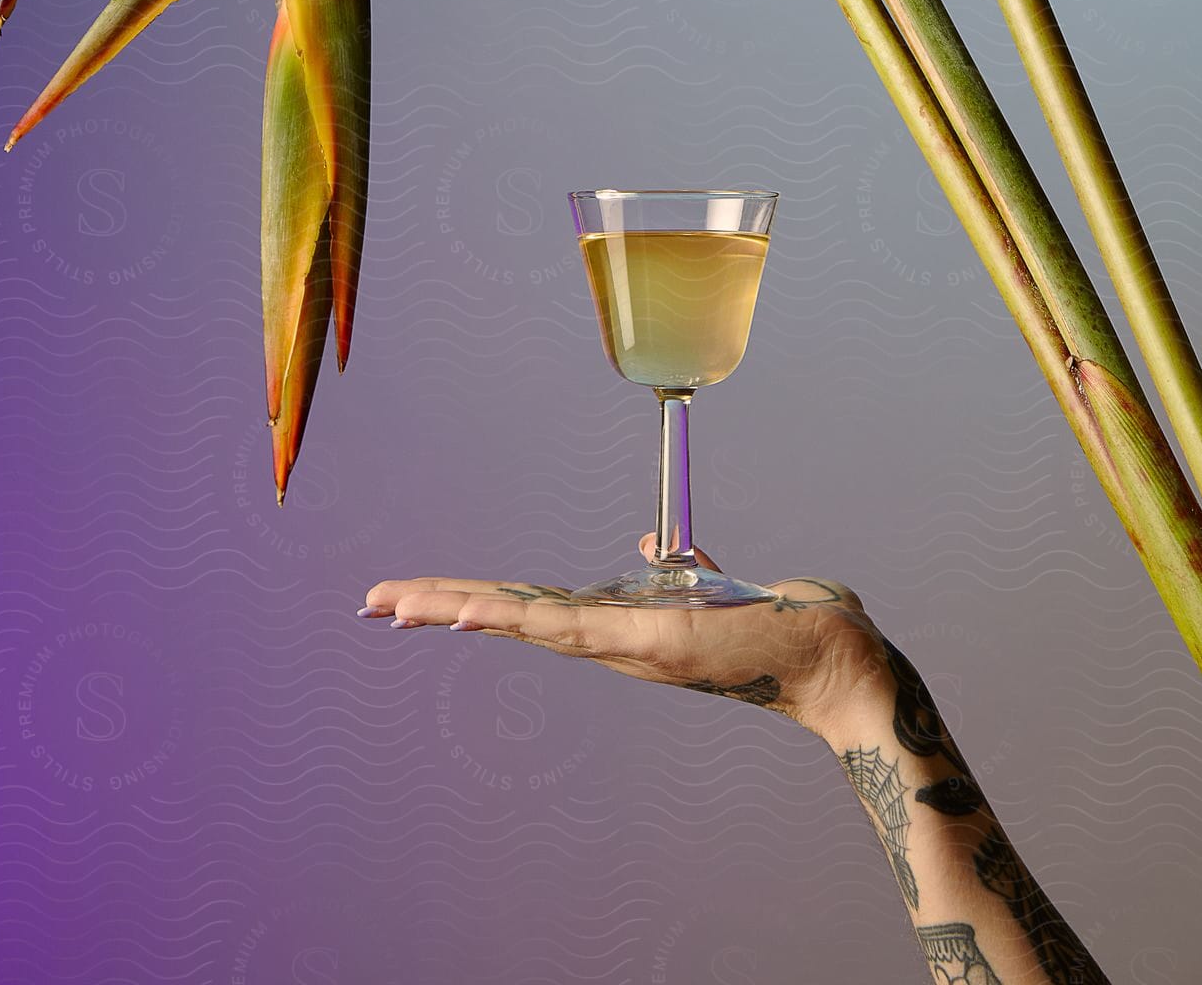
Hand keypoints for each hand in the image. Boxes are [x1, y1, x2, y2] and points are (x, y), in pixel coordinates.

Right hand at [358, 535, 892, 737]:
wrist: (832, 660)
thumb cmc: (776, 626)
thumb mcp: (710, 585)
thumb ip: (678, 565)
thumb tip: (651, 542)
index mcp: (618, 624)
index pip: (529, 608)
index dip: (470, 601)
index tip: (415, 600)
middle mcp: (612, 641)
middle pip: (508, 616)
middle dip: (436, 607)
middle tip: (369, 603)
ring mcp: (626, 644)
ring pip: (522, 621)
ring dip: (452, 610)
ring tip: (392, 605)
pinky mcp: (648, 639)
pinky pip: (565, 626)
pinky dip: (508, 619)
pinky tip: (463, 614)